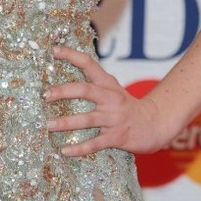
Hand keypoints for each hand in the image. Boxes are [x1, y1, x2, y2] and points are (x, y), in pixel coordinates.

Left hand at [44, 45, 164, 155]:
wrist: (155, 124)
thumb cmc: (127, 106)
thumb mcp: (113, 89)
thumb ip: (94, 84)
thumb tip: (65, 79)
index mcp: (108, 84)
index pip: (89, 63)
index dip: (71, 55)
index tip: (54, 50)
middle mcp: (111, 98)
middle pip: (85, 90)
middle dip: (63, 91)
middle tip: (45, 95)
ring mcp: (114, 118)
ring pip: (87, 119)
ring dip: (66, 123)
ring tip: (48, 125)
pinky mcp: (117, 137)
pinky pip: (95, 143)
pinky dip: (79, 148)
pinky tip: (64, 150)